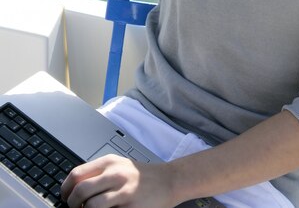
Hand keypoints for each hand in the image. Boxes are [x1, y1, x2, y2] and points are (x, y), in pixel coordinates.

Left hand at [61, 154, 176, 207]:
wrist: (168, 180)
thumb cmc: (141, 175)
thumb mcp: (119, 165)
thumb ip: (99, 172)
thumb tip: (74, 186)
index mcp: (109, 162)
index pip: (77, 174)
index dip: (65, 189)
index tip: (64, 197)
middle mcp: (115, 174)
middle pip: (81, 191)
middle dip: (72, 204)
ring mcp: (124, 192)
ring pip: (92, 206)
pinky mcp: (131, 207)